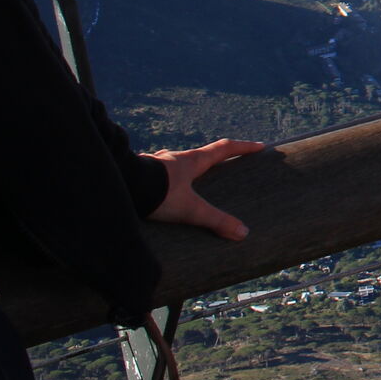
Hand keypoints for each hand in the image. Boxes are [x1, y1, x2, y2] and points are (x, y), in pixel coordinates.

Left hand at [146, 138, 263, 240]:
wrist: (120, 185)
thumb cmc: (157, 193)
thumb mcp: (190, 209)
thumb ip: (215, 220)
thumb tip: (242, 233)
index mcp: (193, 161)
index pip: (224, 148)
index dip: (243, 147)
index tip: (259, 146)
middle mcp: (176, 158)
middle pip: (202, 153)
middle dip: (216, 158)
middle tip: (226, 164)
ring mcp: (157, 163)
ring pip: (177, 162)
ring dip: (188, 167)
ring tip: (190, 179)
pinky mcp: (142, 172)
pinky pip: (159, 172)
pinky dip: (166, 177)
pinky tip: (161, 188)